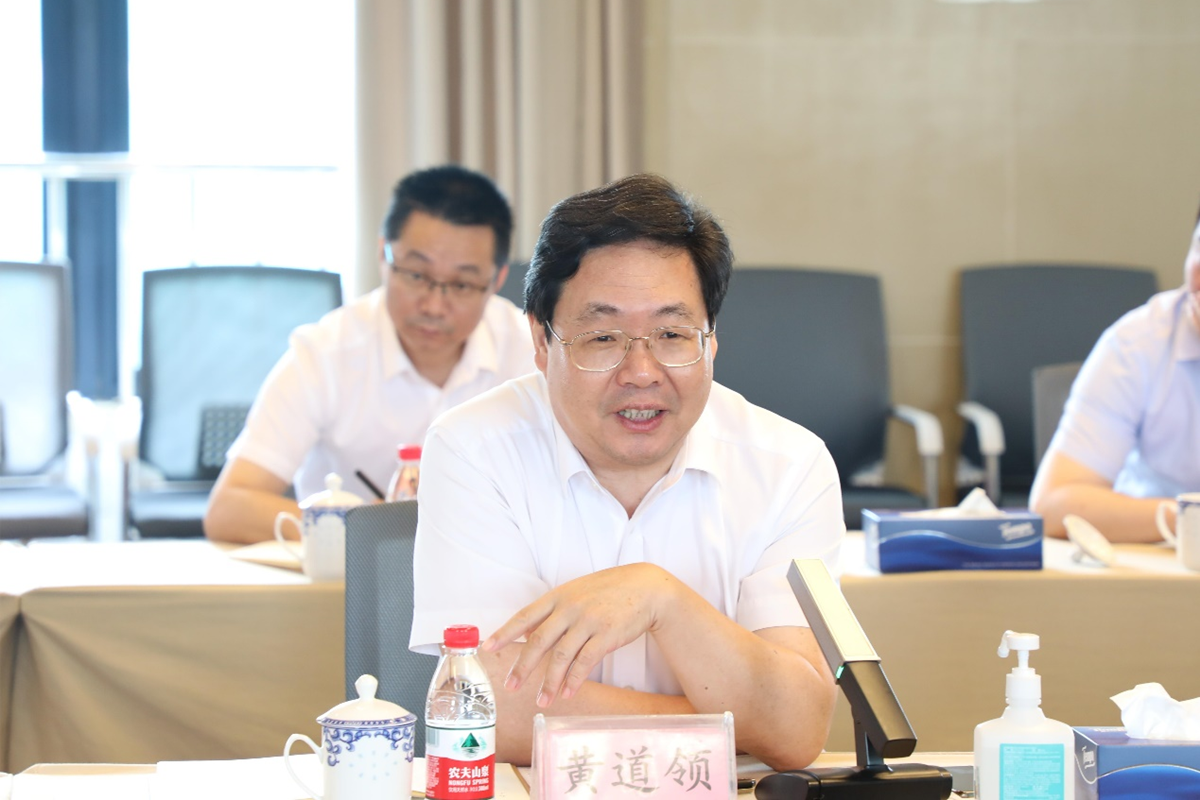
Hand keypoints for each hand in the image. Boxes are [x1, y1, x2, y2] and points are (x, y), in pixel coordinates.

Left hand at [482, 563, 677, 706]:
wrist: (646, 588)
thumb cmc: (608, 591)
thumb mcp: (576, 592)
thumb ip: (552, 611)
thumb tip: (527, 635)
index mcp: (558, 596)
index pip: (524, 616)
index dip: (505, 633)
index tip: (488, 649)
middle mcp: (570, 608)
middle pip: (539, 641)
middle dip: (523, 666)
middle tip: (510, 685)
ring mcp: (588, 621)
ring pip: (561, 656)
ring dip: (550, 682)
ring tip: (542, 700)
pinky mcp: (606, 635)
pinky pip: (585, 662)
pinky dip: (574, 681)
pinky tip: (567, 693)